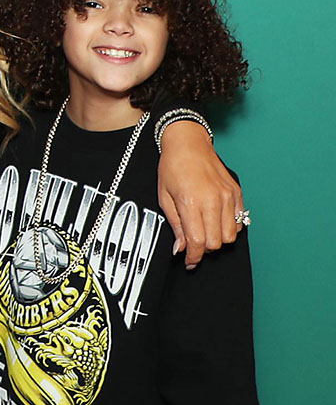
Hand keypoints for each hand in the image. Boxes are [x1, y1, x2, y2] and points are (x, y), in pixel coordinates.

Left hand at [157, 120, 242, 267]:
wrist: (188, 143)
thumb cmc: (172, 167)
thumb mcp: (164, 197)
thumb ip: (175, 225)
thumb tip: (181, 249)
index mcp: (191, 202)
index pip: (198, 242)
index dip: (193, 257)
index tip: (189, 262)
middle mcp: (212, 200)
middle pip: (216, 243)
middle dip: (204, 249)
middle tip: (193, 243)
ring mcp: (227, 196)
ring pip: (231, 235)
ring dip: (218, 239)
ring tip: (205, 231)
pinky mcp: (236, 193)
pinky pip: (240, 221)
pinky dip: (230, 227)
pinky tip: (217, 221)